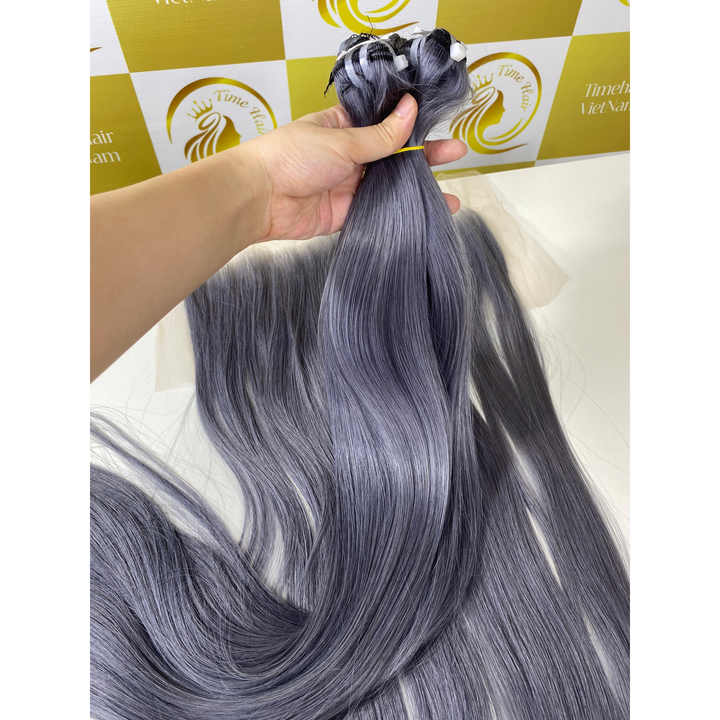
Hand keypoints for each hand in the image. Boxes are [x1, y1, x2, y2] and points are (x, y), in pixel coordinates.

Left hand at [241, 93, 466, 241]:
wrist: (260, 199)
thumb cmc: (293, 157)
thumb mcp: (341, 140)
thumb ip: (380, 136)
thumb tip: (412, 109)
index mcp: (346, 127)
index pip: (386, 123)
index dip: (413, 124)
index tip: (441, 124)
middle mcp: (351, 156)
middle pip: (395, 156)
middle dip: (425, 158)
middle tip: (457, 153)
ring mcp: (351, 186)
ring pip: (391, 187)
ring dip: (418, 190)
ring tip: (451, 197)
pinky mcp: (348, 214)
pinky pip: (379, 213)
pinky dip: (400, 215)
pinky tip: (424, 217)